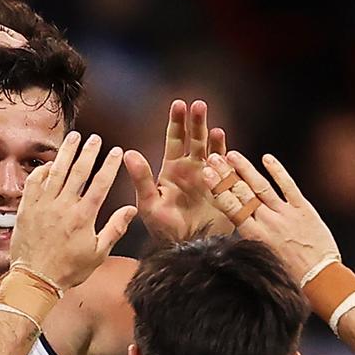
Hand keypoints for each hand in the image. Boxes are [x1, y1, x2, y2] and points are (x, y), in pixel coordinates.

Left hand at [11, 132, 136, 290]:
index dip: (109, 164)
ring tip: (73, 138)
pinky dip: (42, 170)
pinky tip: (49, 164)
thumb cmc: (68, 269)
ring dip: (66, 152)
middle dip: (89, 152)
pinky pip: (34, 182)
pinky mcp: (27, 208)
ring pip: (56, 171)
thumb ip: (115, 228)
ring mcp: (43, 205)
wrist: (36, 279)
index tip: (115, 151)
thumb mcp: (98, 253)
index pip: (101, 183)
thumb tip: (131, 209)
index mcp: (84, 216)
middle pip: (78, 171)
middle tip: (95, 139)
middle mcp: (64, 206)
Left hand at [124, 99, 230, 241]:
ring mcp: (209, 177)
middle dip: (196, 122)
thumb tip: (128, 153)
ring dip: (211, 136)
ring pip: (211, 150)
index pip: (174, 140)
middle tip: (197, 104)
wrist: (186, 250)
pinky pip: (226, 168)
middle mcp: (191, 170)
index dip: (177, 122)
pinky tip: (224, 143)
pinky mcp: (223, 188)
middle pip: (195, 139)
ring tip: (211, 122)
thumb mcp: (148, 203)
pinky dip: (225, 156)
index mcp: (172, 170)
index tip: (178, 104)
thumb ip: (140, 178)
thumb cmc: (163, 229)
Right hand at [201, 151, 339, 282]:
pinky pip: (288, 186)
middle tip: (214, 157)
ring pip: (260, 186)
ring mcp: (285, 213)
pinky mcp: (303, 209)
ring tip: (232, 155)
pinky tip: (267, 158)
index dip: (216, 186)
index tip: (206, 172)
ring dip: (245, 169)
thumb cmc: (289, 276)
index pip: (229, 205)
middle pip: (241, 192)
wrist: (319, 279)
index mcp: (253, 235)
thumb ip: (249, 240)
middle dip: (225, 173)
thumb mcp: (261, 259)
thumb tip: (236, 229)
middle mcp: (266, 221)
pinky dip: (278, 171)